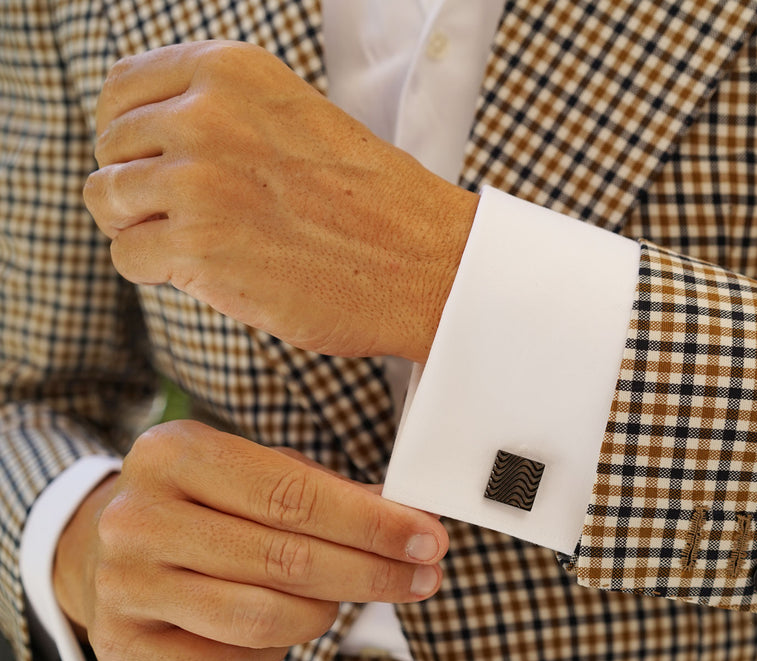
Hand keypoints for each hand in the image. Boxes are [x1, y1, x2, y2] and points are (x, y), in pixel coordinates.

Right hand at [52, 420, 447, 660]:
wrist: (107, 545)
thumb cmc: (206, 502)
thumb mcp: (256, 472)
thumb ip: (328, 491)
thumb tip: (411, 519)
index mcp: (174, 453)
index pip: (293, 494)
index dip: (371, 523)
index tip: (428, 539)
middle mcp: (138, 516)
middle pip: (284, 558)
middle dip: (370, 572)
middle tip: (422, 577)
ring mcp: (123, 583)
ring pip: (260, 616)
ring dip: (325, 613)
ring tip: (348, 598)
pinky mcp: (122, 643)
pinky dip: (277, 650)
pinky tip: (292, 626)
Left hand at [83, 40, 478, 361]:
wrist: (425, 261)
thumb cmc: (368, 199)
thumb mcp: (291, 116)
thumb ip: (219, 112)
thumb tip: (140, 137)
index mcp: (230, 69)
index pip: (122, 88)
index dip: (130, 133)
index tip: (158, 165)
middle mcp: (205, 114)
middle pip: (110, 147)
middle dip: (140, 186)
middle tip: (196, 216)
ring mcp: (197, 180)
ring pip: (106, 200)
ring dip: (144, 229)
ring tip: (203, 243)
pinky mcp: (198, 246)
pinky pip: (126, 256)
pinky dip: (158, 271)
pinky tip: (212, 271)